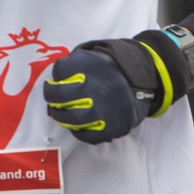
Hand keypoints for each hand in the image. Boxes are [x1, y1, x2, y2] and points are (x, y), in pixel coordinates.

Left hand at [44, 44, 158, 144]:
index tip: (51, 86)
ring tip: (61, 114)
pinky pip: (88, 136)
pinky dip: (78, 131)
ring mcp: (106, 109)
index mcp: (91, 68)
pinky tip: (78, 124)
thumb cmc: (107, 71)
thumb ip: (69, 65)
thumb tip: (54, 80)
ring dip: (62, 117)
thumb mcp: (89, 58)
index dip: (51, 84)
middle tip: (53, 103)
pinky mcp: (113, 127)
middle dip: (53, 101)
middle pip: (61, 98)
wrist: (142, 81)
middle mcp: (98, 88)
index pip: (60, 74)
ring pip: (72, 119)